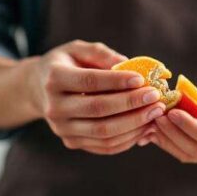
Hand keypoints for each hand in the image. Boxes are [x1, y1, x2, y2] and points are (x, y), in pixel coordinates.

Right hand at [28, 40, 164, 154]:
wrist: (39, 88)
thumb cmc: (66, 63)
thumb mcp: (78, 49)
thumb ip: (101, 54)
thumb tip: (128, 64)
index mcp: (54, 79)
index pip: (90, 83)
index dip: (117, 82)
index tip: (142, 79)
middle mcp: (54, 107)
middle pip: (98, 110)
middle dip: (131, 105)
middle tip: (156, 98)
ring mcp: (61, 129)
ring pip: (103, 133)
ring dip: (134, 125)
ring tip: (155, 113)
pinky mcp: (71, 142)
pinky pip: (104, 146)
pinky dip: (127, 139)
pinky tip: (144, 127)